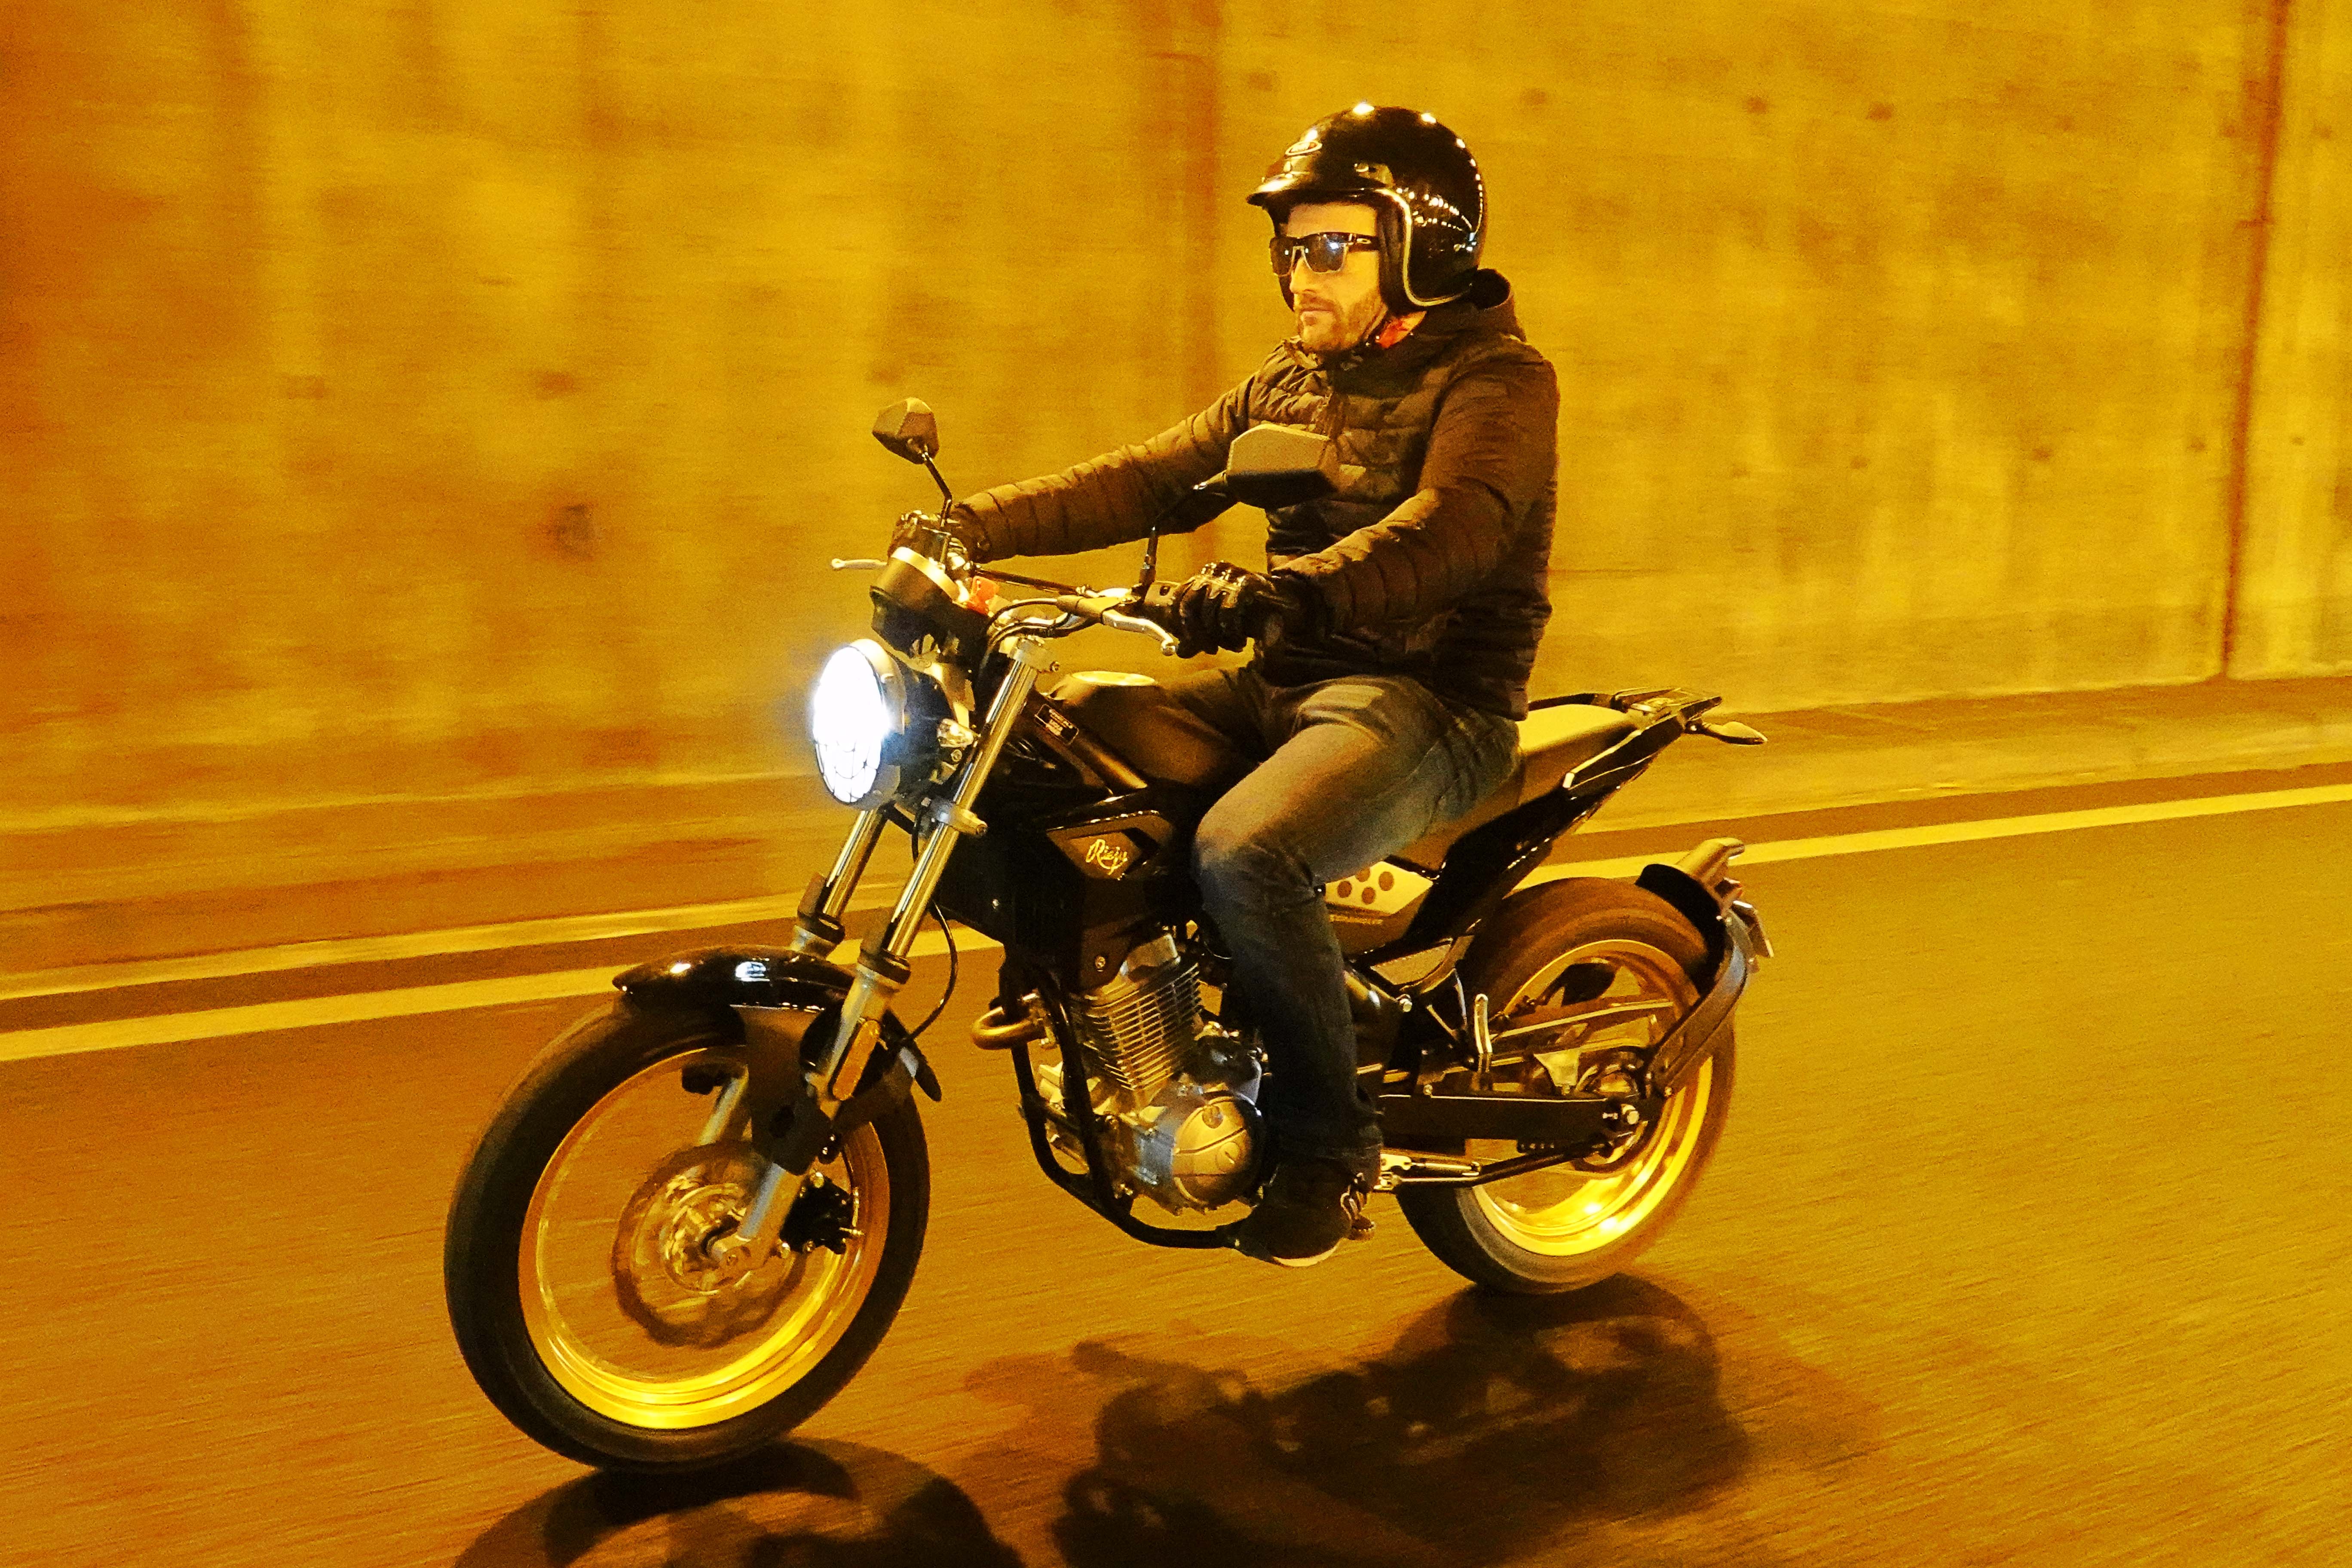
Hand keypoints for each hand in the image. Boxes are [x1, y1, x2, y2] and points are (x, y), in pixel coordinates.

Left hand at [1167, 562, 1297, 654]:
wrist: (1287, 604)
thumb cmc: (1252, 613)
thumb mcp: (1221, 626)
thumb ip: (1200, 636)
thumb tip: (1180, 652)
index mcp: (1203, 577)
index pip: (1178, 600)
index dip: (1179, 625)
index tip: (1188, 645)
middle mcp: (1213, 571)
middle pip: (1189, 605)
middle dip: (1197, 633)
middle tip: (1210, 649)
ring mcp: (1229, 574)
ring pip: (1208, 610)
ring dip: (1219, 635)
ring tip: (1232, 645)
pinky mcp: (1246, 581)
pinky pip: (1228, 610)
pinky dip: (1231, 630)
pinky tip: (1240, 640)